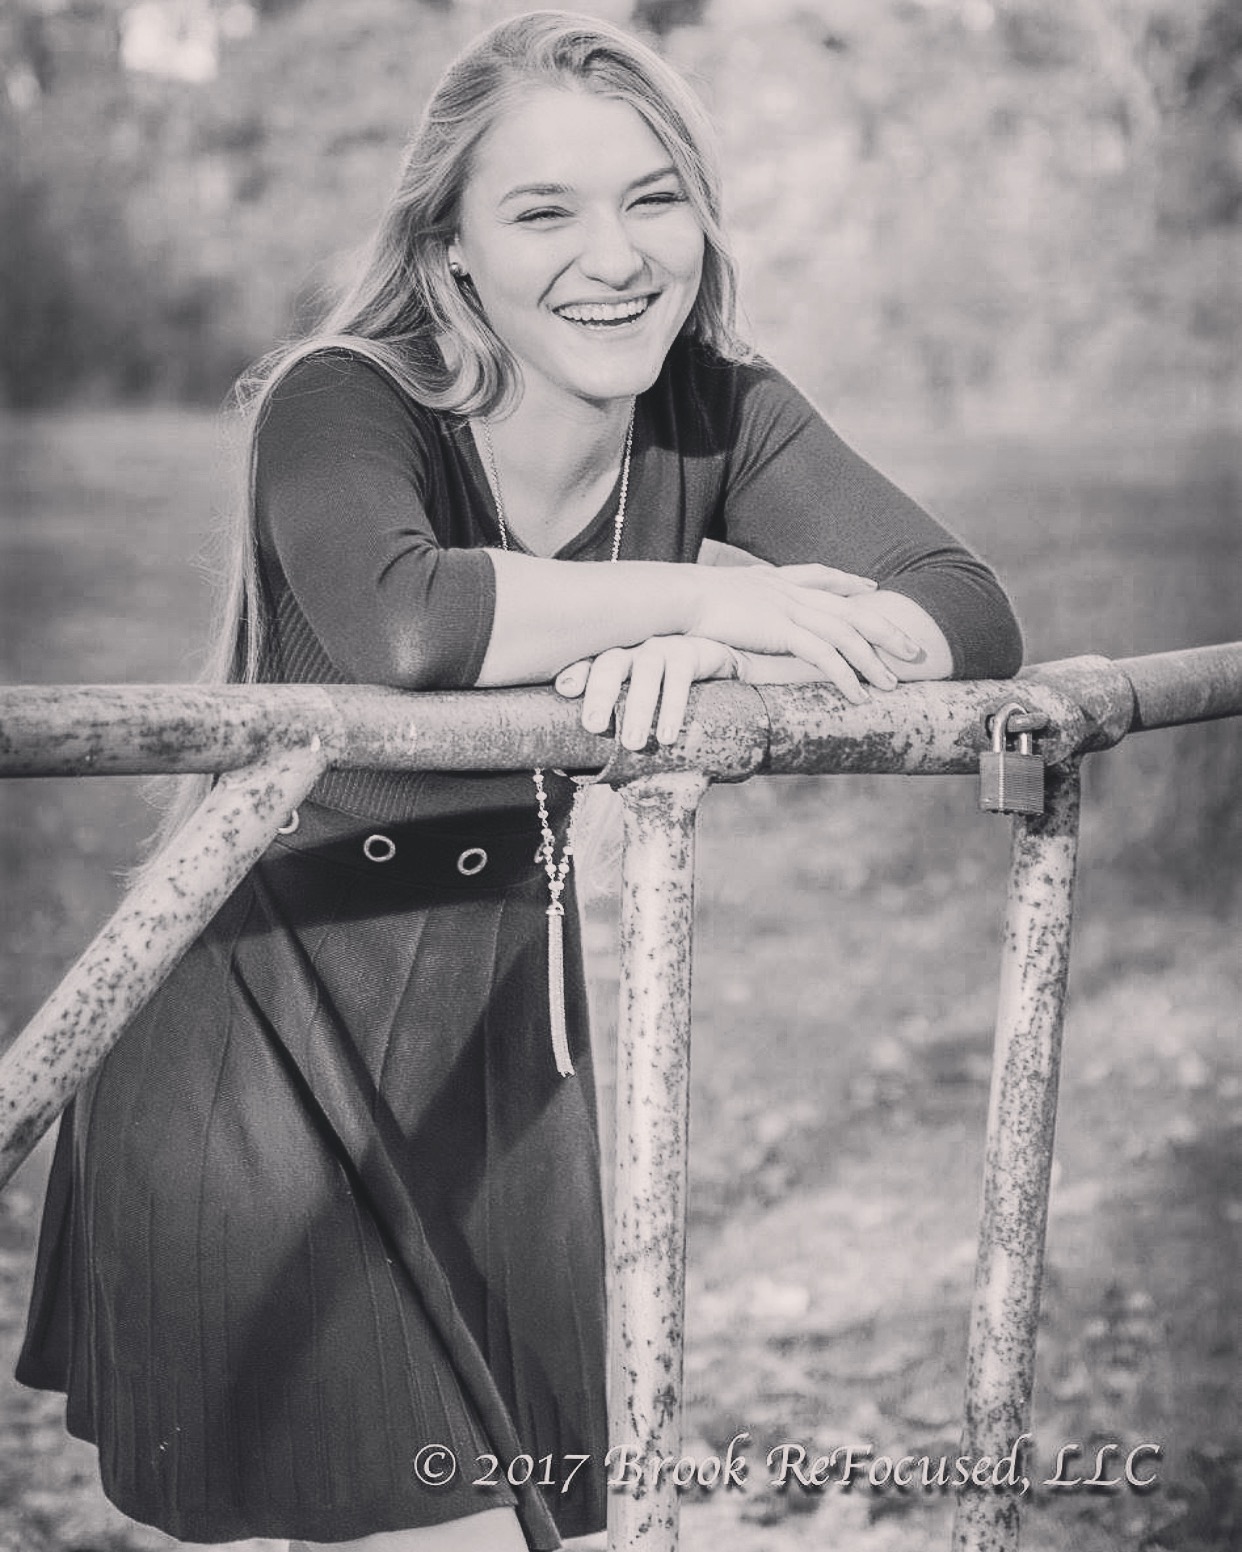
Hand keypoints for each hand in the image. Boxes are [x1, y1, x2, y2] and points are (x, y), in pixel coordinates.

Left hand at [556, 636, 740, 749]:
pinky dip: (672, 706)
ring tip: (633, 743)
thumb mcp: (643, 714)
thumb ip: (618, 734)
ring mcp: (661, 649)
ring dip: (638, 708)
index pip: (589, 664)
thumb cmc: (669, 700)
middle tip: (593, 726)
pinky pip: (679, 676)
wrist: (724, 675)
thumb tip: (580, 772)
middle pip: (610, 664)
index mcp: (614, 664)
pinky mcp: (690, 653)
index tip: (566, 690)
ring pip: (645, 672)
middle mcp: (632, 651)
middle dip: (599, 694)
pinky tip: (668, 733)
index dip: (576, 673)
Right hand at [687, 563, 923, 702]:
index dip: (847, 582)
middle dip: (885, 629)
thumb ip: (723, 603)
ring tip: (895, 684)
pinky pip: (825, 656)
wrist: (676, 596)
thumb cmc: (682, 601)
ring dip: (874, 661)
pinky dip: (846, 676)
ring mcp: (789, 609)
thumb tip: (713, 612)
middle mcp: (788, 591)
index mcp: (772, 579)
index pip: (820, 576)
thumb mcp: (709, 595)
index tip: (869, 586)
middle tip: (913, 648)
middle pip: (849, 608)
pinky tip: (859, 695)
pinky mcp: (783, 630)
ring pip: (846, 634)